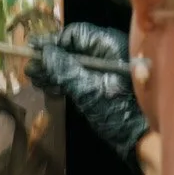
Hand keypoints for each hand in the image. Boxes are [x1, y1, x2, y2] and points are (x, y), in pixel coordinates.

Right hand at [26, 23, 148, 167]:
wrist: (143, 139)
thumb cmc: (119, 113)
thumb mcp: (88, 91)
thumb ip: (65, 70)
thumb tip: (44, 53)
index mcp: (112, 46)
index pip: (77, 34)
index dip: (53, 42)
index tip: (33, 50)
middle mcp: (111, 52)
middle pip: (75, 47)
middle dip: (51, 58)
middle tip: (30, 68)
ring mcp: (109, 69)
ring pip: (76, 62)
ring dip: (55, 70)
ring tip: (35, 79)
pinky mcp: (106, 84)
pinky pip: (83, 75)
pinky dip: (66, 80)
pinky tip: (50, 87)